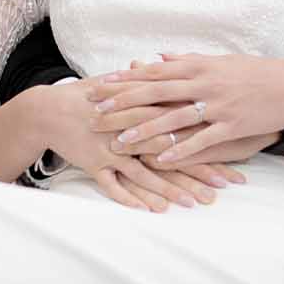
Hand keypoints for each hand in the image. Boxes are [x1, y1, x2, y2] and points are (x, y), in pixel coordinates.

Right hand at [24, 81, 245, 211]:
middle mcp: (132, 132)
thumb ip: (151, 85)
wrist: (48, 110)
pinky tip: (149, 210)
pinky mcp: (94, 163)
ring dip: (170, 190)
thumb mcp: (123, 88)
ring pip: (147, 173)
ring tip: (193, 204)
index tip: (234, 160)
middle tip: (223, 189)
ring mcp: (113, 149)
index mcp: (145, 112)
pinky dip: (130, 197)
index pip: (186, 132)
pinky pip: (114, 184)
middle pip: (172, 155)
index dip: (210, 146)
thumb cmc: (89, 99)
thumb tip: (175, 73)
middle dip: (198, 173)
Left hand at [84, 54, 283, 166]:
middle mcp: (204, 83)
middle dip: (123, 103)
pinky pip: (201, 139)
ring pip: (173, 118)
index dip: (125, 80)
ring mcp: (217, 104)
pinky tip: (160, 159)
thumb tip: (158, 57)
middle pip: (155, 93)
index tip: (99, 85)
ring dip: (144, 130)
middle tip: (96, 113)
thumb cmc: (257, 73)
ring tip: (120, 142)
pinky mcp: (232, 124)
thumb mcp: (221, 61)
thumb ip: (187, 60)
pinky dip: (179, 149)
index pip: (153, 72)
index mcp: (199, 66)